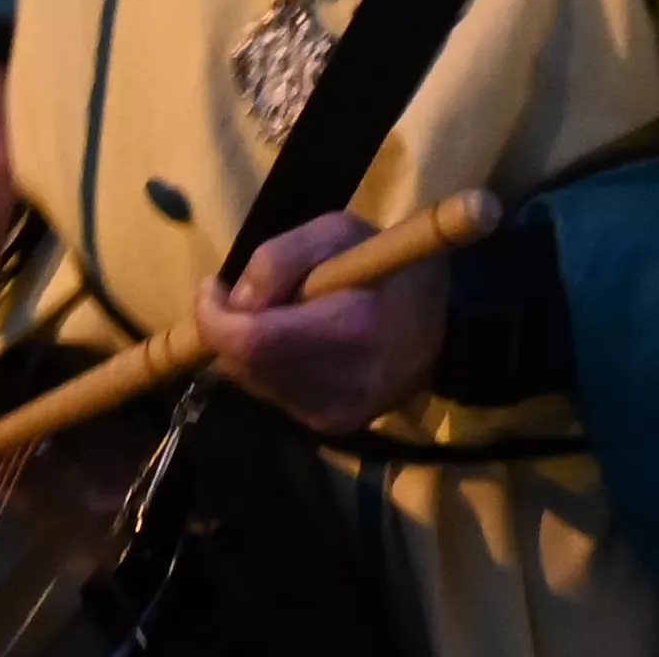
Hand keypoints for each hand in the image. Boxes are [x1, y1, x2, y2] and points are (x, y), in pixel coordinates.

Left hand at [196, 209, 448, 432]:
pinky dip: (270, 366)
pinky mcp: (331, 428)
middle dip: (230, 328)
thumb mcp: (341, 231)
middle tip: (247, 295)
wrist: (446, 329)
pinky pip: (273, 394)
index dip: (215, 317)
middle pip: (246, 364)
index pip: (253, 341)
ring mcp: (334, 414)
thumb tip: (234, 301)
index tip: (211, 287)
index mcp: (350, 328)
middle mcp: (339, 385)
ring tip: (284, 316)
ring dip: (249, 347)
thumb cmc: (393, 267)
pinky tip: (300, 344)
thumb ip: (281, 257)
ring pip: (253, 382)